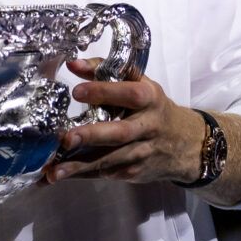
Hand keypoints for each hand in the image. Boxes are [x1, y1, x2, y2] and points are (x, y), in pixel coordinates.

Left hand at [40, 59, 203, 185]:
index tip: (76, 92)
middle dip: (91, 136)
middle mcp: (147, 127)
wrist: (187, 144)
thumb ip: (106, 71)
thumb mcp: (139, 84)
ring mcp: (141, 153)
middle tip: (65, 139)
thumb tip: (73, 64)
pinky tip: (58, 176)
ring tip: (53, 171)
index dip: (103, 92)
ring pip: (109, 160)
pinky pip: (104, 173)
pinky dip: (81, 175)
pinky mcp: (133, 172)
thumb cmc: (154, 108)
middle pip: (119, 133)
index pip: (129, 94)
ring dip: (79, 166)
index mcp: (150, 99)